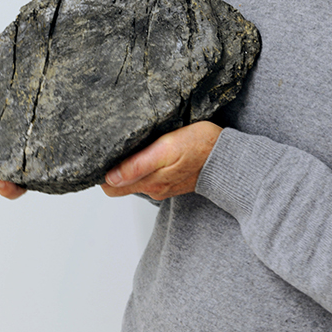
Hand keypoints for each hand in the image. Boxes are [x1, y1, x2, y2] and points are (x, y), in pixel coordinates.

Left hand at [101, 121, 221, 200]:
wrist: (230, 157)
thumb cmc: (201, 147)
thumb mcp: (167, 149)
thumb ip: (138, 165)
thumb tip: (110, 177)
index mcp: (149, 182)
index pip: (110, 187)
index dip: (102, 172)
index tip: (101, 154)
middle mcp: (154, 187)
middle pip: (120, 183)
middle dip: (113, 167)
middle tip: (112, 145)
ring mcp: (163, 184)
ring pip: (135, 177)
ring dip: (129, 164)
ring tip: (129, 143)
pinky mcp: (172, 178)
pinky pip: (150, 173)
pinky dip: (145, 164)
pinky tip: (149, 149)